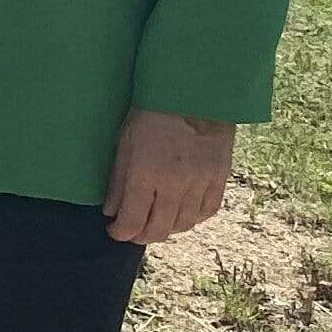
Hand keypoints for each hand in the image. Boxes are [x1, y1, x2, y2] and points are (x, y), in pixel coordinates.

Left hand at [105, 109, 237, 246]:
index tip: (114, 230)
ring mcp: (200, 182)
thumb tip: (111, 212)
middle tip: (134, 232)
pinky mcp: (219, 177)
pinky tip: (182, 214)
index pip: (132, 221)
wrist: (195, 94)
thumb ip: (117, 181)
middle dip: (142, 236)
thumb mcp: (125, 143)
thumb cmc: (152, 115)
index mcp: (146, 173)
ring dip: (167, 229)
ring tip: (156, 223)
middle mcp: (174, 183)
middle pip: (159, 229)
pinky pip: (207, 211)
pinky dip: (193, 218)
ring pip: (184, 224)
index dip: (120, 233)